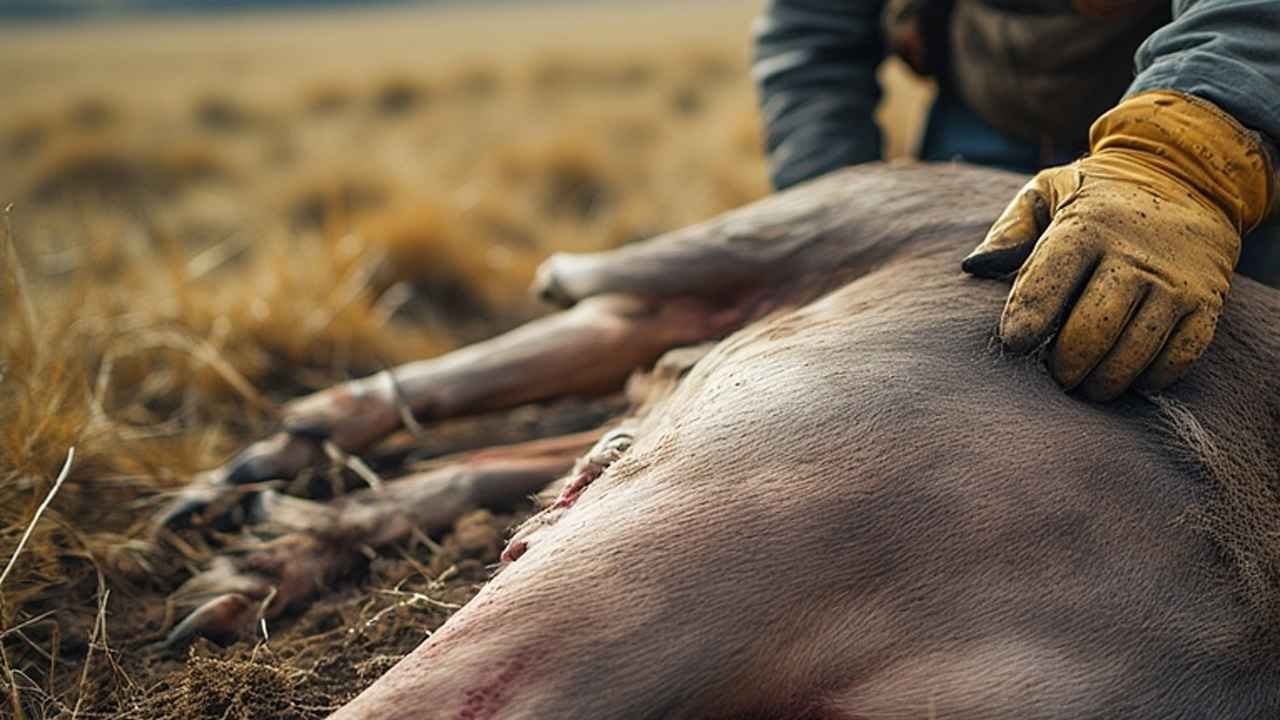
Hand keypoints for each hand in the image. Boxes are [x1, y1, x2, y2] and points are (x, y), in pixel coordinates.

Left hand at [963, 91, 1273, 400]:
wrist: (1185, 177)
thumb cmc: (1096, 197)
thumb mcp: (1046, 192)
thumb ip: (1008, 230)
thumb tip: (975, 266)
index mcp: (1085, 226)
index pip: (1048, 283)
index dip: (1027, 320)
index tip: (1015, 344)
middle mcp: (1133, 253)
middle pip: (1092, 329)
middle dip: (1065, 365)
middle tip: (1054, 376)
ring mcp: (1174, 280)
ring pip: (1134, 349)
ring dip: (1103, 380)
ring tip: (1085, 386)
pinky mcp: (1206, 301)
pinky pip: (1179, 356)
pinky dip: (1150, 378)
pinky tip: (1129, 378)